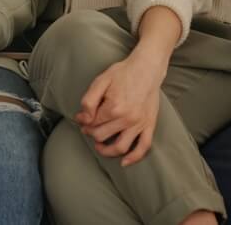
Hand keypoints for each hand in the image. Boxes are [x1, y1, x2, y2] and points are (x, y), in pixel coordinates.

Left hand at [74, 51, 165, 166]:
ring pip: (120, 147)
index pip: (92, 123)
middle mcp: (127, 119)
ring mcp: (140, 124)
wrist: (146, 68)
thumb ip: (88, 101)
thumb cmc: (122, 73)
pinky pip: (143, 147)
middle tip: (87, 128)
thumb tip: (83, 118)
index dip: (83, 122)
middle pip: (102, 135)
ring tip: (99, 146)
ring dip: (107, 151)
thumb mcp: (100, 81)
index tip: (81, 118)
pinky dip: (134, 158)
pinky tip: (124, 162)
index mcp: (113, 107)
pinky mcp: (150, 125)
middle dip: (91, 134)